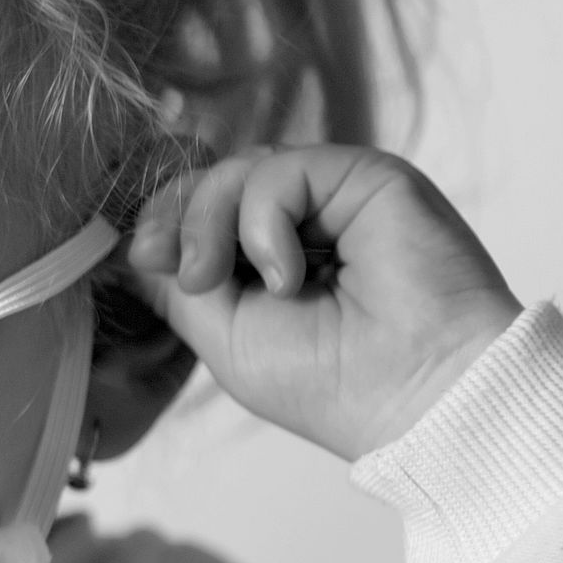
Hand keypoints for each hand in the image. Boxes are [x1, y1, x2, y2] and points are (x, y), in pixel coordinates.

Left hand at [122, 146, 521, 460]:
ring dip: (214, 222)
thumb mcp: (225, 337)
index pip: (197, 210)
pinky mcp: (367, 176)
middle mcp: (304, 222)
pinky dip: (264, 221)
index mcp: (270, 261)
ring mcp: (336, 197)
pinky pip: (283, 169)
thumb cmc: (333, 384)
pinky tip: (288, 274)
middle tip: (194, 277)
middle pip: (211, 181)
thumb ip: (182, 284)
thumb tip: (143, 242)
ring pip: (239, 168)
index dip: (162, 221)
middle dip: (180, 220)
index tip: (149, 259)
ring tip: (235, 282)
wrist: (419, 394)